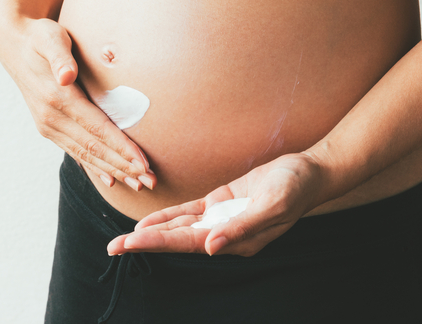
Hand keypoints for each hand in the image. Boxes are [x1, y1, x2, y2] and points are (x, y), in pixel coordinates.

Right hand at [0, 16, 155, 190]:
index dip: (121, 148)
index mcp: (56, 98)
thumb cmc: (40, 37)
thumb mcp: (50, 38)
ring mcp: (49, 126)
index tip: (143, 162)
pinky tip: (110, 180)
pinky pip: (76, 152)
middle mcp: (51, 118)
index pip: (97, 129)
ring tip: (139, 184)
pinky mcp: (50, 129)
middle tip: (150, 182)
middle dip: (124, 166)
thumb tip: (66, 76)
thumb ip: (60, 56)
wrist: (14, 46)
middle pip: (94, 148)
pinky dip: (95, 167)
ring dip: (114, 171)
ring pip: (86, 155)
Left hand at [107, 153, 324, 256]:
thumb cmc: (294, 189)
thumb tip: (209, 247)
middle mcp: (223, 234)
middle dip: (144, 242)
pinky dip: (169, 216)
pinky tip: (151, 222)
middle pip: (176, 240)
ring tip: (124, 238)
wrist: (308, 173)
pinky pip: (189, 212)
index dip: (157, 243)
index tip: (131, 243)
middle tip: (112, 247)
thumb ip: (241, 227)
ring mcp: (221, 219)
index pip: (188, 243)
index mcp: (235, 241)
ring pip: (179, 227)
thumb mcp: (272, 206)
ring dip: (152, 232)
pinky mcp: (221, 203)